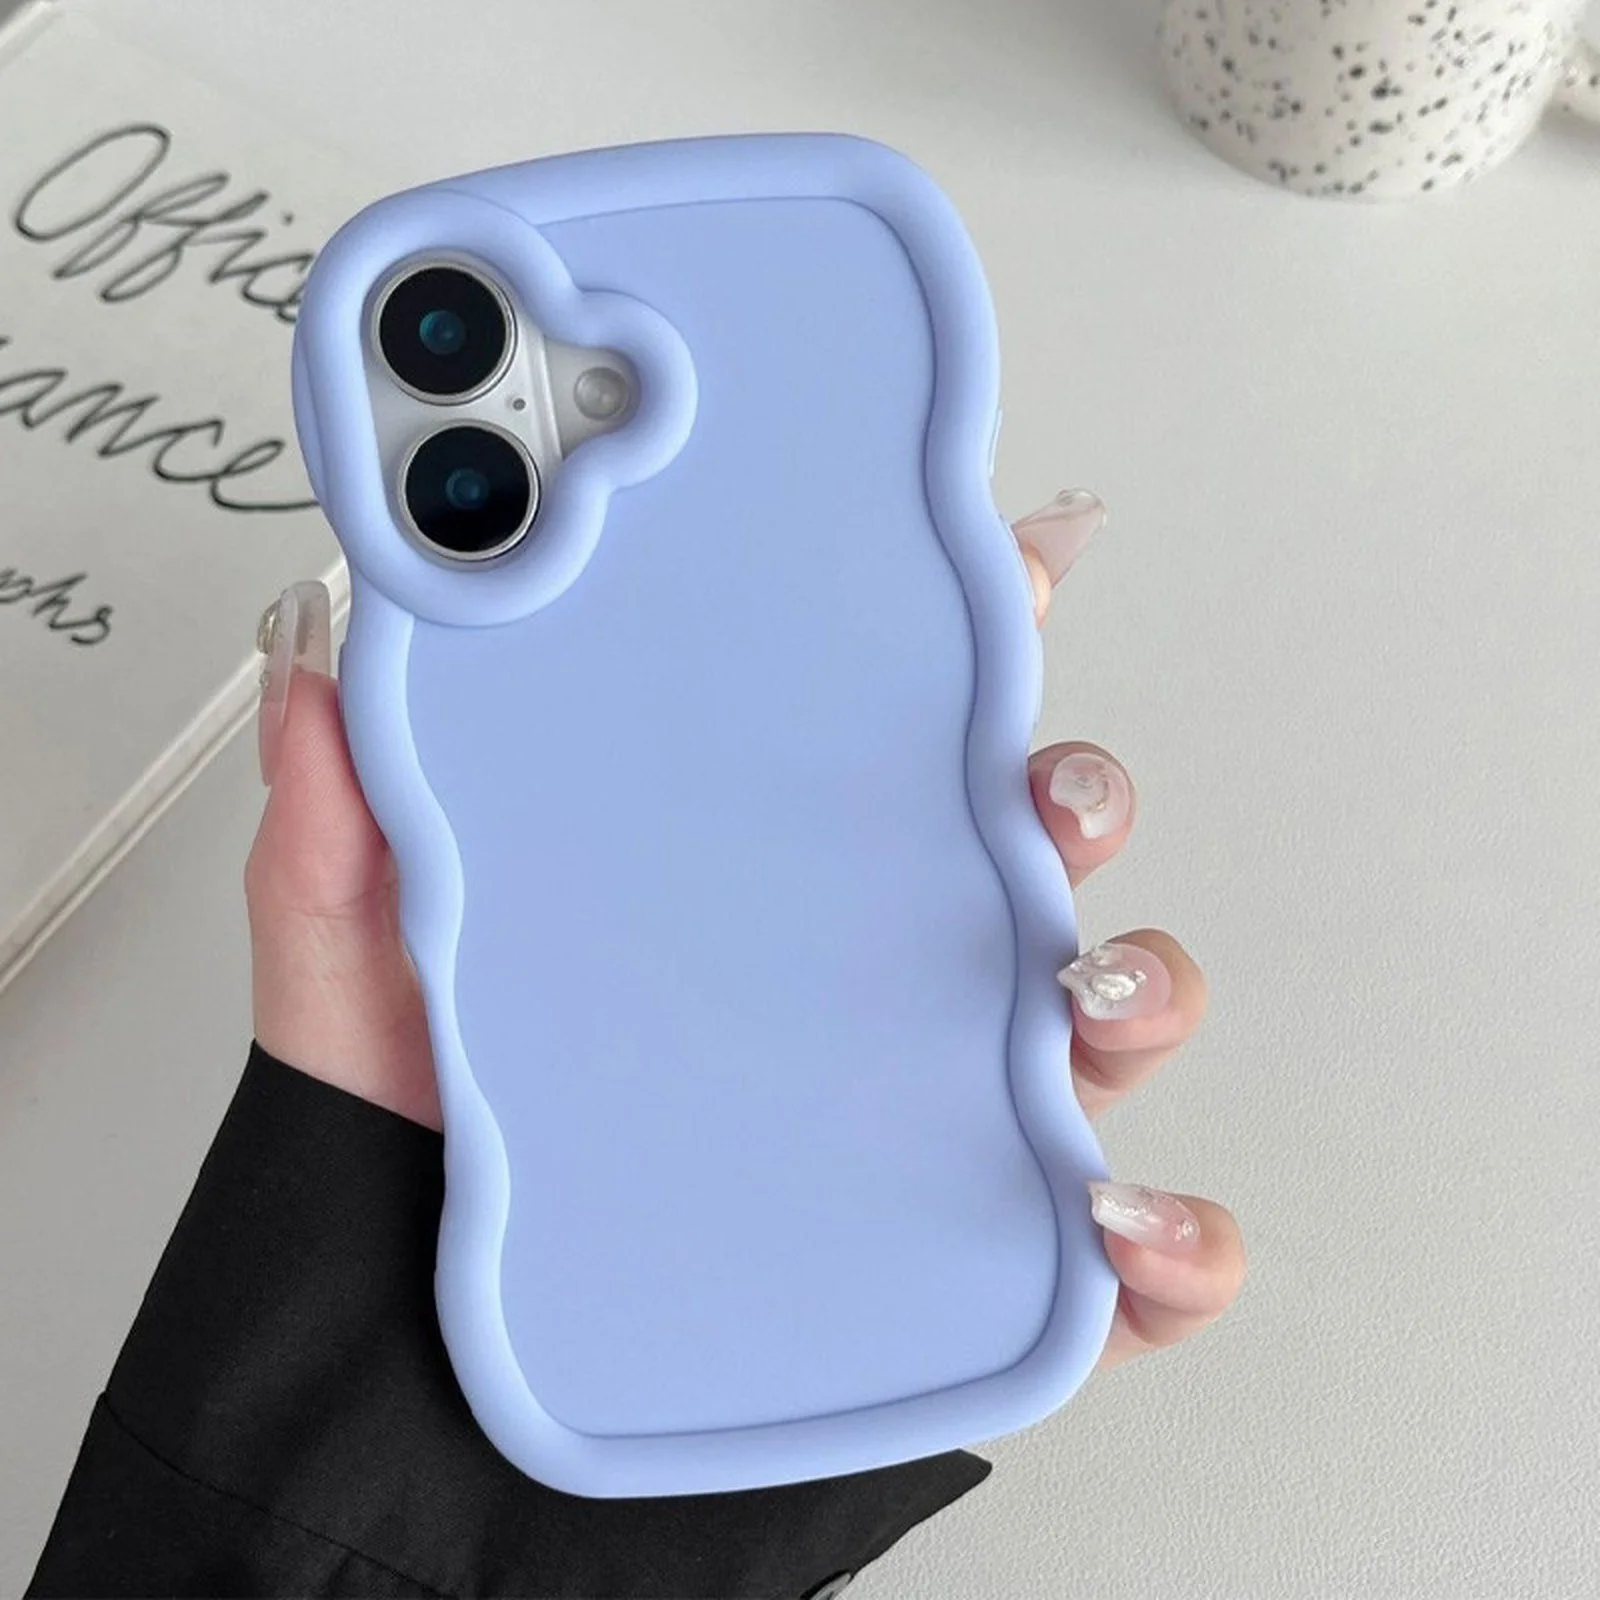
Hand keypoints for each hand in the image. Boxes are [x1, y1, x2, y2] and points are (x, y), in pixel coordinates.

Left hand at [244, 491, 1243, 1371]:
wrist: (428, 1362)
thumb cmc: (422, 1151)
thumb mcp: (361, 963)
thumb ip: (344, 821)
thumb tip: (322, 662)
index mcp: (763, 880)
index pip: (894, 733)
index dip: (972, 634)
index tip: (1008, 567)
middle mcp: (870, 981)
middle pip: (1033, 852)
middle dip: (1079, 791)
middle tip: (1041, 794)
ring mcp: (935, 1119)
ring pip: (1108, 1021)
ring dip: (1144, 983)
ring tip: (1081, 991)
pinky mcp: (970, 1277)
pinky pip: (1122, 1263)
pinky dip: (1173, 1240)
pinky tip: (1116, 1219)